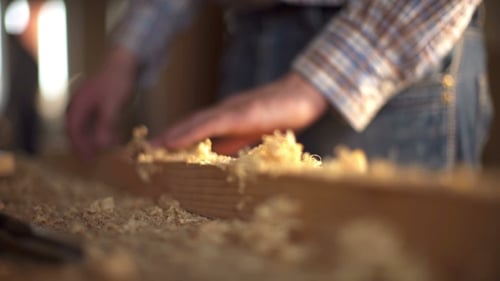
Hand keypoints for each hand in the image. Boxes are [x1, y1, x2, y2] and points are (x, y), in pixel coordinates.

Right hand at [67, 48, 136, 158]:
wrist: (125, 62)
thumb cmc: (118, 81)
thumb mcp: (113, 105)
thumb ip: (106, 125)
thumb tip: (101, 146)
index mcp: (78, 105)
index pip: (74, 131)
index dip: (79, 147)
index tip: (87, 160)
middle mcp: (78, 104)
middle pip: (77, 130)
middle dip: (84, 145)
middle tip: (93, 159)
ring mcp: (87, 102)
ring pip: (85, 126)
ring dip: (92, 139)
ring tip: (101, 151)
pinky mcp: (96, 102)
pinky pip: (93, 120)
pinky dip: (99, 130)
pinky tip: (109, 136)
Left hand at [152, 72, 327, 154]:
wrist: (302, 95)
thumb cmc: (281, 113)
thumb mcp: (252, 132)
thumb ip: (234, 141)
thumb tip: (216, 153)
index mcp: (226, 117)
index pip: (196, 127)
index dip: (176, 137)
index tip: (158, 150)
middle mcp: (223, 111)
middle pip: (189, 124)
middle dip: (166, 137)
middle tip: (143, 151)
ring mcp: (230, 111)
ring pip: (194, 123)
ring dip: (170, 136)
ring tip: (150, 148)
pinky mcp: (240, 113)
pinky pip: (209, 125)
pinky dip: (189, 133)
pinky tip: (173, 142)